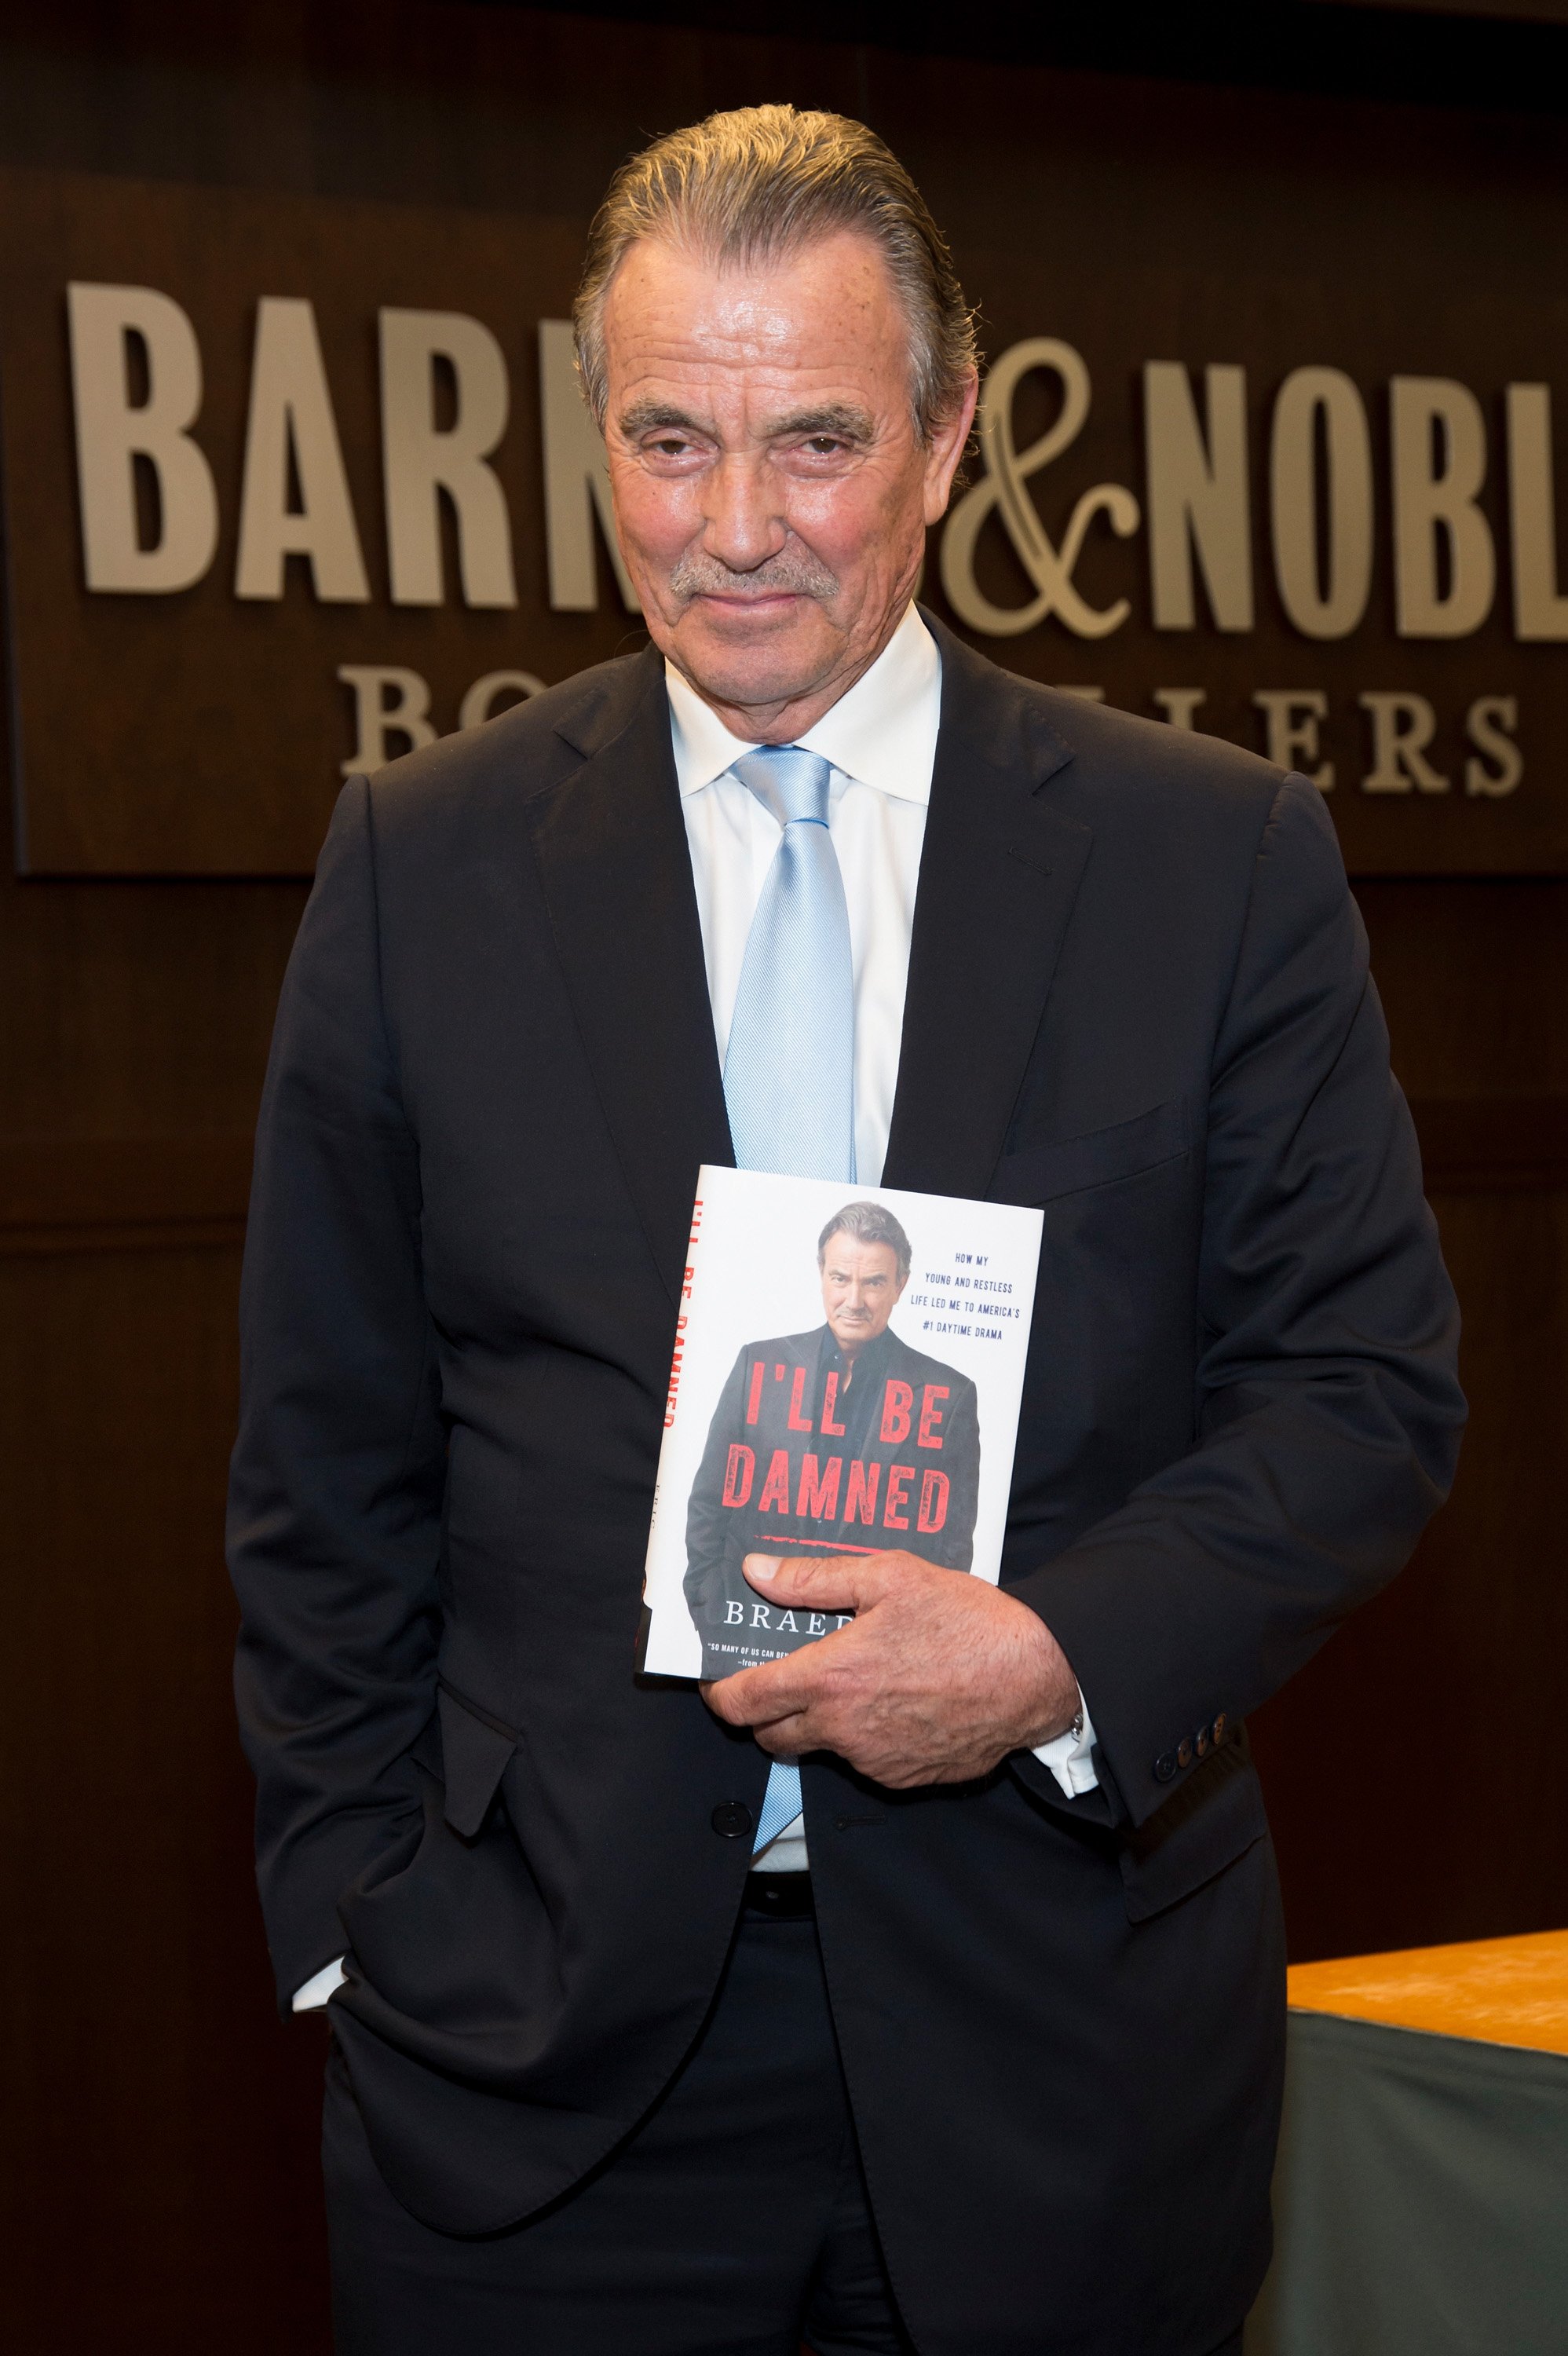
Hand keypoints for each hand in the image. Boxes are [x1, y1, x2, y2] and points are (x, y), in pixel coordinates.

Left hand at [700, 1550, 1080, 1788]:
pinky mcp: (902, 1778)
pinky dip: (861, 1735)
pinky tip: (892, 1699)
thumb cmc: (966, 1621)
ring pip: (819, 1747)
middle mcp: (842, 1728)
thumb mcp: (889, 1577)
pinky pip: (862, 1759)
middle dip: (762, 1710)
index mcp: (829, 1677)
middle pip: (770, 1736)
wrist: (1035, 1676)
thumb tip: (757, 1571)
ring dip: (817, 1721)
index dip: (719, 1692)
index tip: (718, 1677)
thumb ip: (813, 1579)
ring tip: (850, 1677)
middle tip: (780, 1675)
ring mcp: (872, 1759)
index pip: (743, 1702)